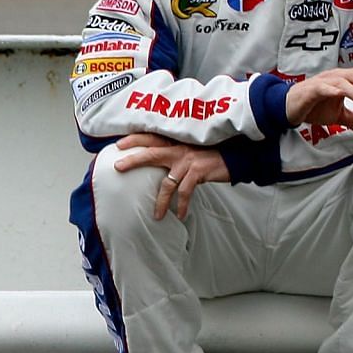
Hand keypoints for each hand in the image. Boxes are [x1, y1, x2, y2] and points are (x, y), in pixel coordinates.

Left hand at [114, 132, 230, 220]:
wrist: (235, 158)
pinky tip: (180, 215)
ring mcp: (188, 161)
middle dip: (134, 160)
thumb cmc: (212, 156)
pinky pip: (184, 192)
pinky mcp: (197, 172)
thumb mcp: (192, 151)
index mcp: (177, 142)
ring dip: (160, 201)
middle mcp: (180, 149)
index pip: (152, 137)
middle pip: (152, 153)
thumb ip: (175, 154)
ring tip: (156, 214)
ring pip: (167, 182)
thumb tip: (157, 166)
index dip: (135, 139)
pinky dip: (181, 205)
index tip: (118, 144)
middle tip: (117, 167)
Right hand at [285, 68, 352, 135]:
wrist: (288, 108)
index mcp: (341, 80)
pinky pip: (321, 88)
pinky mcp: (309, 91)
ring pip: (340, 81)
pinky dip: (331, 90)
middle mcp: (332, 78)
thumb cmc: (314, 107)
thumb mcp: (338, 115)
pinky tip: (339, 94)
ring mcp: (321, 83)